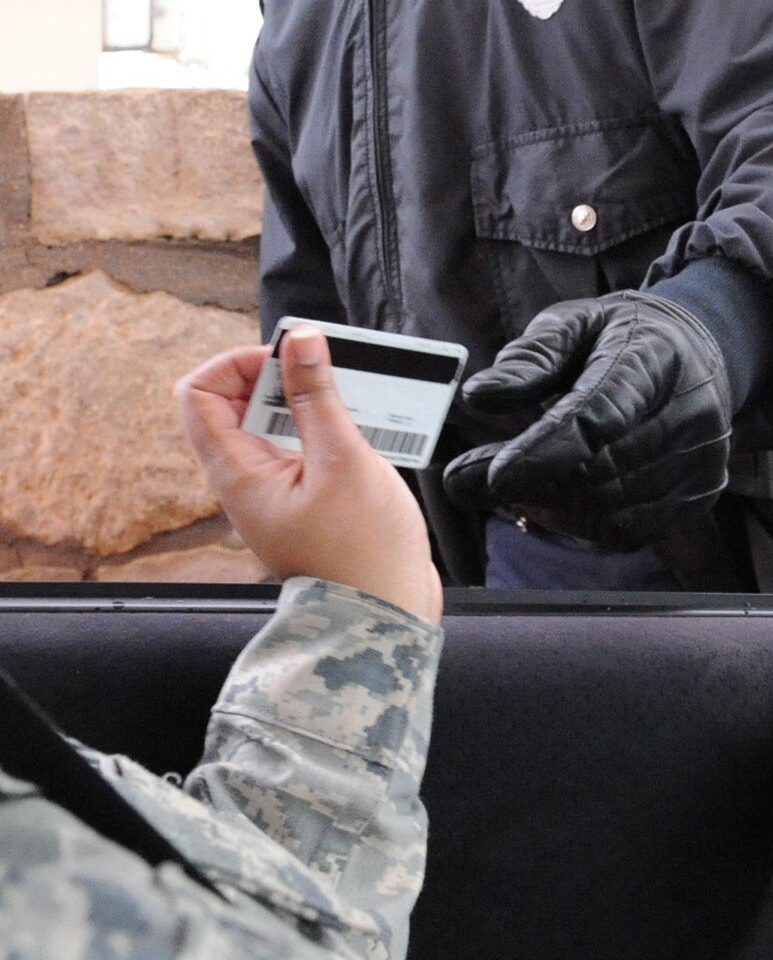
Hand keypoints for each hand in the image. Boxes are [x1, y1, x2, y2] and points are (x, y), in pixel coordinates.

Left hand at [175, 327, 443, 623]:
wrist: (387, 619)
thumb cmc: (363, 552)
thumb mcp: (342, 461)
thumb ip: (317, 397)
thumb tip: (299, 339)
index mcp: (238, 474)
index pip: (198, 394)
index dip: (236, 363)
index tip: (287, 359)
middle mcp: (247, 480)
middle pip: (239, 401)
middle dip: (283, 375)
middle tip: (329, 371)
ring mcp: (276, 490)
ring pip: (277, 421)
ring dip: (313, 399)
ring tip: (355, 398)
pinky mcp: (305, 497)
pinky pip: (304, 444)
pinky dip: (330, 425)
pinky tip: (367, 428)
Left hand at [444, 292, 731, 549]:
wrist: (695, 353)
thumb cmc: (620, 337)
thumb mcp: (573, 322)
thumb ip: (529, 359)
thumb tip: (478, 396)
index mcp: (656, 354)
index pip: (603, 412)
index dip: (548, 449)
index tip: (494, 474)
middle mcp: (692, 410)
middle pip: (602, 469)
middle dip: (528, 481)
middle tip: (463, 478)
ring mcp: (701, 458)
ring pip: (611, 508)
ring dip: (546, 505)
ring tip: (503, 484)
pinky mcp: (699, 494)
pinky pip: (627, 530)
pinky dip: (578, 522)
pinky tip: (548, 497)